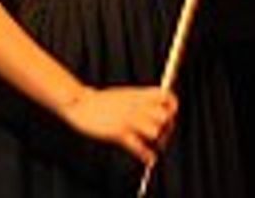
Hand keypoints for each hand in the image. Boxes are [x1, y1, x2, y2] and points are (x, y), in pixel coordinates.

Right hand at [61, 85, 178, 165]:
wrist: (81, 103)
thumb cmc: (101, 101)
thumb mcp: (125, 94)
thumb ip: (140, 99)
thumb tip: (155, 105)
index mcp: (138, 94)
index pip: (166, 96)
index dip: (173, 107)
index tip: (171, 116)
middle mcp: (136, 106)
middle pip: (164, 117)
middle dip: (167, 127)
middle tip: (162, 135)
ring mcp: (128, 119)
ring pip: (154, 131)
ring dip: (155, 140)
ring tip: (152, 144)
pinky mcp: (119, 132)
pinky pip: (138, 146)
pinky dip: (146, 155)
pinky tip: (149, 159)